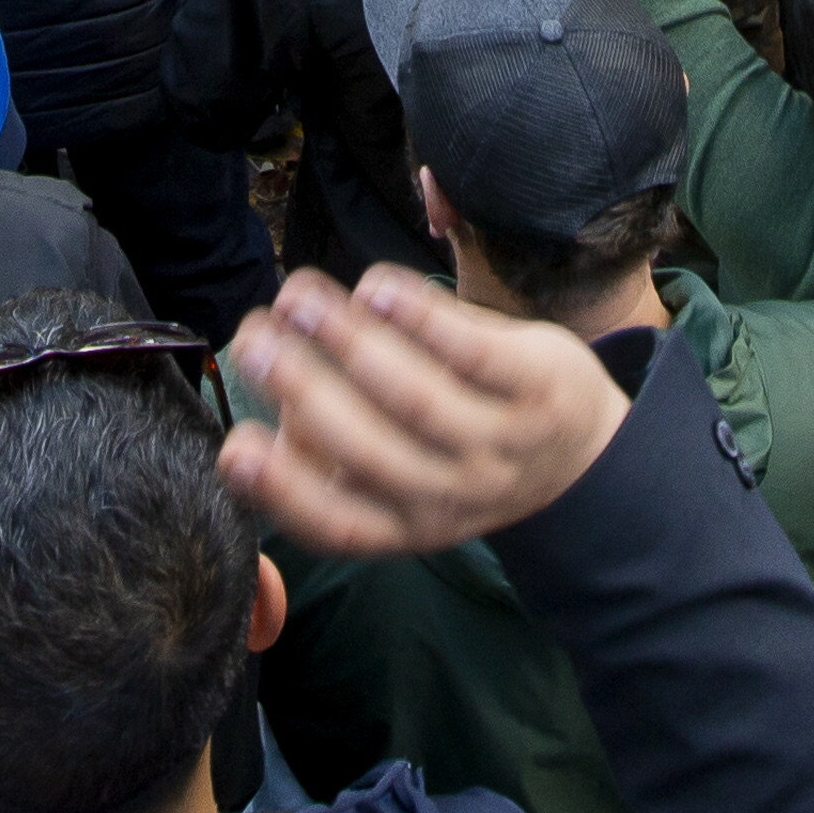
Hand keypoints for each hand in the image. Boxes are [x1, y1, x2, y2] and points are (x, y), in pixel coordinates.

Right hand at [219, 266, 631, 557]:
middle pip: (371, 449)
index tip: (233, 447)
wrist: (579, 456)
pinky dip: (418, 317)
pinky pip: (472, 349)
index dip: (282, 493)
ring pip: (416, 394)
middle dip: (302, 388)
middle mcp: (456, 497)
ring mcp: (503, 444)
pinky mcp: (540, 387)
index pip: (340, 525)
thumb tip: (266, 427)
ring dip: (349, 340)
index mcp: (409, 527)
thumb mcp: (403, 485)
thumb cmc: (458, 455)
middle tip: (253, 335)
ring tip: (298, 295)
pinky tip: (373, 285)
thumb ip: (335, 463)